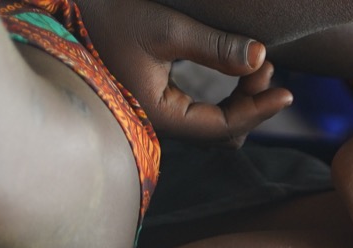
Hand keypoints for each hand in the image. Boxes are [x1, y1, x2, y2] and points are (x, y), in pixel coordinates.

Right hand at [78, 0, 292, 143]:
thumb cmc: (105, 12)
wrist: (63, 5)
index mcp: (159, 114)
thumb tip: (261, 57)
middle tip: (270, 68)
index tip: (288, 94)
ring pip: (216, 121)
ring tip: (261, 64)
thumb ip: (213, 45)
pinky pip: (204, 108)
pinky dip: (228, 93)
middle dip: (253, 104)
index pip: (223, 127)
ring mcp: (158, 111)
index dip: (260, 112)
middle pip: (224, 130)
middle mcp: (159, 120)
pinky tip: (241, 69)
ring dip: (242, 98)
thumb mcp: (163, 25)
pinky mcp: (159, 97)